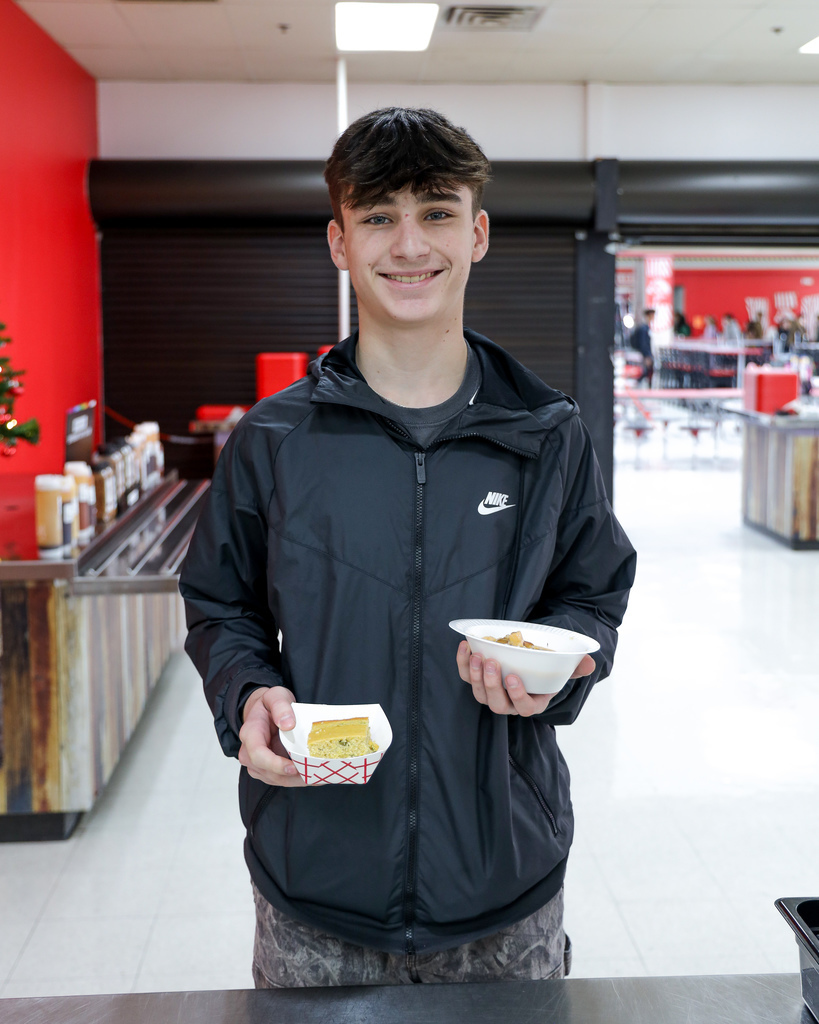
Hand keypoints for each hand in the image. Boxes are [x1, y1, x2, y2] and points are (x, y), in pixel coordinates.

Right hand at [238, 686, 305, 786]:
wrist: (263, 711)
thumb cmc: (270, 704)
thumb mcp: (276, 696)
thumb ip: (281, 707)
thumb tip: (288, 724)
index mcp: (250, 733)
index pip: (258, 754)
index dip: (275, 764)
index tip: (293, 767)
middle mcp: (248, 752)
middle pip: (267, 771)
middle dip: (290, 777)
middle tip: (313, 774)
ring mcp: (255, 763)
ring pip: (274, 779)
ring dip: (294, 781)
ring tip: (316, 776)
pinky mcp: (264, 769)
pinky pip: (278, 779)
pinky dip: (294, 780)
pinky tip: (310, 776)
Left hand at [456, 641, 595, 716]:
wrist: (530, 660)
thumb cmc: (548, 668)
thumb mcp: (564, 668)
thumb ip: (576, 666)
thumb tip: (589, 662)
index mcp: (532, 703)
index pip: (524, 708)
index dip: (517, 695)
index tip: (513, 677)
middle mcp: (510, 703)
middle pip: (497, 704)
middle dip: (492, 684)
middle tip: (491, 663)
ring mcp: (492, 693)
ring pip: (479, 693)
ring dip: (475, 675)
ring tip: (477, 655)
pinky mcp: (477, 681)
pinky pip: (465, 677)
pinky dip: (463, 663)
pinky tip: (465, 646)